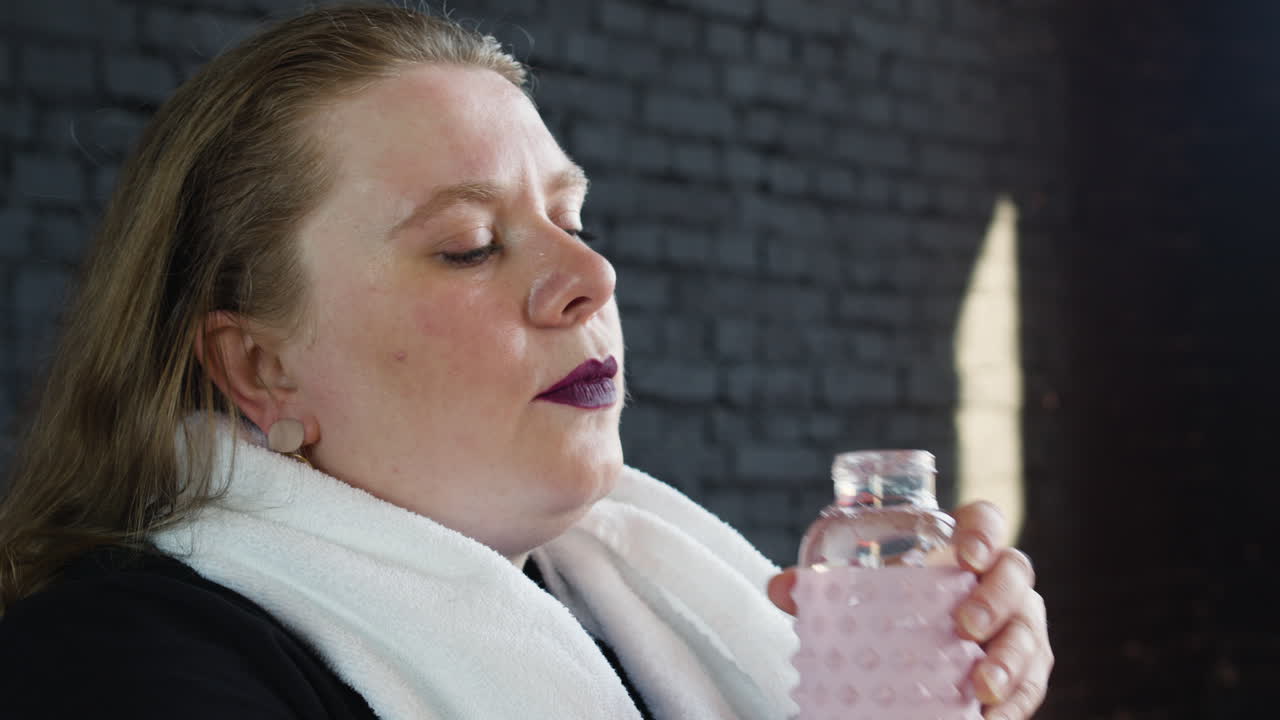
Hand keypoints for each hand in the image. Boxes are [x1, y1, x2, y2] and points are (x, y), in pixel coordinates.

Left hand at [766, 500, 1052, 719]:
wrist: (921, 656)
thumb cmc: (895, 610)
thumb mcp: (861, 597)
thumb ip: (824, 590)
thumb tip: (780, 587)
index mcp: (963, 548)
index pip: (987, 521)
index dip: (984, 530)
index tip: (966, 555)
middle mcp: (1000, 580)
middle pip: (1017, 574)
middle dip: (997, 599)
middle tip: (966, 625)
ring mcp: (1019, 623)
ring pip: (1030, 632)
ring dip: (1010, 660)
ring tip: (981, 687)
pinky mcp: (1027, 668)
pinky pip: (1033, 682)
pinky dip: (1017, 702)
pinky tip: (992, 717)